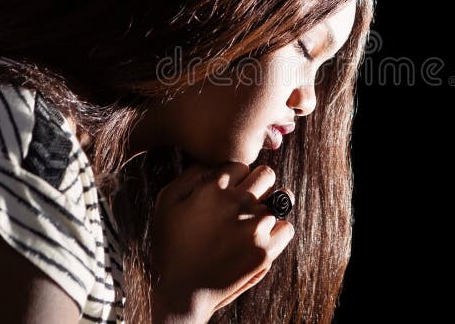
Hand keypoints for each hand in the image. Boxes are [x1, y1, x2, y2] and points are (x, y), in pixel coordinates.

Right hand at [148, 163, 295, 322]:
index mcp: (214, 187)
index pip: (242, 165)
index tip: (228, 193)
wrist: (181, 292)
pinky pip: (287, 228)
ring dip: (267, 208)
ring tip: (250, 224)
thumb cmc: (170, 245)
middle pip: (266, 175)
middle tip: (244, 203)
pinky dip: (278, 230)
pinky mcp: (265, 251)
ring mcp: (254, 227)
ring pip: (280, 199)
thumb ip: (190, 174)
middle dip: (257, 185)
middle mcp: (237, 203)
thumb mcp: (166, 201)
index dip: (236, 178)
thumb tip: (213, 161)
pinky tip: (261, 237)